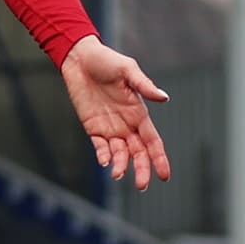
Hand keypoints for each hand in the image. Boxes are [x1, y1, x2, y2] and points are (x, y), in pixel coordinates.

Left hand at [60, 37, 171, 188]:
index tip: (165, 176)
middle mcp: (127, 124)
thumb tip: (164, 98)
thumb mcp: (128, 70)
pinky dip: (103, 156)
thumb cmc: (107, 61)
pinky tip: (105, 162)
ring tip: (117, 174)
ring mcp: (110, 127)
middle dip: (141, 169)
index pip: (153, 141)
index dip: (159, 158)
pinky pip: (100, 147)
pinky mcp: (92, 127)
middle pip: (138, 153)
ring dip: (121, 165)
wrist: (79, 58)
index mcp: (139, 113)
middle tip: (142, 186)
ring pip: (119, 153)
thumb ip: (144, 85)